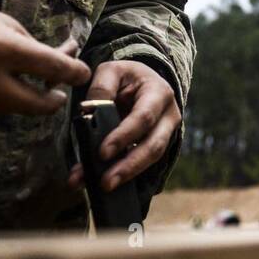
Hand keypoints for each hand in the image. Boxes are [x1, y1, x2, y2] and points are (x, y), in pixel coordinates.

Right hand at [0, 0, 89, 119]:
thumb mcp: (4, 24)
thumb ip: (33, 47)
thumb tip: (64, 59)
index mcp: (1, 49)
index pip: (51, 67)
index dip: (73, 71)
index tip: (82, 73)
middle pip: (36, 105)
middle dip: (53, 99)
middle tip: (57, 93)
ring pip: (10, 108)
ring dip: (17, 95)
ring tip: (8, 74)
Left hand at [67, 60, 180, 193]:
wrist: (142, 81)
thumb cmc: (126, 77)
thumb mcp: (112, 71)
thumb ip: (101, 88)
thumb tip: (89, 112)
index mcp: (159, 93)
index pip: (143, 118)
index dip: (124, 136)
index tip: (103, 153)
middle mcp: (169, 116)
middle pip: (154, 146)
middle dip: (129, 166)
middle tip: (106, 182)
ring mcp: (166, 134)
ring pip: (151, 160)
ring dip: (127, 175)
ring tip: (103, 187)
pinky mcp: (156, 148)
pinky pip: (142, 164)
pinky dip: (122, 175)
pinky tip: (102, 182)